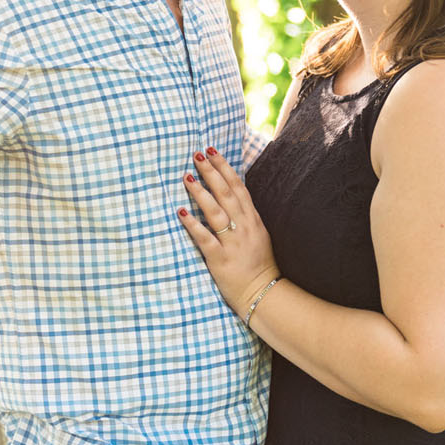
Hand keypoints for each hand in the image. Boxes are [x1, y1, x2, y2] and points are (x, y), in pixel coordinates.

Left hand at [178, 148, 278, 319]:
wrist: (264, 293)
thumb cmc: (259, 265)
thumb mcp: (259, 235)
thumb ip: (246, 216)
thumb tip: (232, 196)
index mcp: (253, 220)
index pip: (238, 187)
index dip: (224, 168)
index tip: (211, 151)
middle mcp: (244, 227)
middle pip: (226, 194)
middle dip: (211, 172)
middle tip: (197, 155)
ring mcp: (233, 243)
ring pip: (215, 212)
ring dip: (200, 193)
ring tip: (187, 177)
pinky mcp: (220, 259)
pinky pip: (205, 238)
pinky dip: (192, 224)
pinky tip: (181, 212)